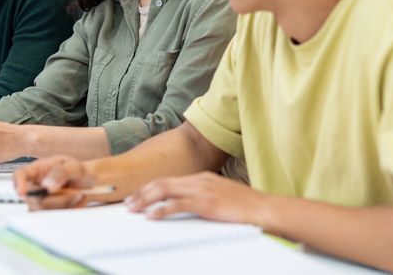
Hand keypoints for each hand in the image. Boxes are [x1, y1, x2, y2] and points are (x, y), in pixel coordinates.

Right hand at [13, 156, 95, 209]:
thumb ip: (61, 173)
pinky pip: (53, 217)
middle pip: (34, 199)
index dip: (18, 183)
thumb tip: (47, 185)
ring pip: (45, 210)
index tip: (22, 193)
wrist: (87, 182)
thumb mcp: (72, 166)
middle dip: (58, 199)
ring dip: (65, 204)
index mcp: (37, 170)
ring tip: (78, 194)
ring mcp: (39, 201)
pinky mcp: (47, 212)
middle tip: (75, 193)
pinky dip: (68, 210)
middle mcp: (34, 186)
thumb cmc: (75, 171)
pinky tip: (76, 201)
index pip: (20, 175)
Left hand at [124, 171, 268, 225]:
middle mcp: (199, 180)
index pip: (169, 180)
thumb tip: (188, 204)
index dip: (150, 187)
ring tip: (133, 208)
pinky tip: (152, 216)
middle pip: (163, 182)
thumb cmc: (245, 207)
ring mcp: (202, 190)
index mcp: (202, 177)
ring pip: (166, 191)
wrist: (264, 208)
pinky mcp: (206, 203)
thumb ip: (203, 196)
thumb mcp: (220, 196)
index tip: (137, 196)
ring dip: (146, 200)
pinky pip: (178, 205)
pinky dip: (162, 210)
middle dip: (142, 193)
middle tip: (128, 203)